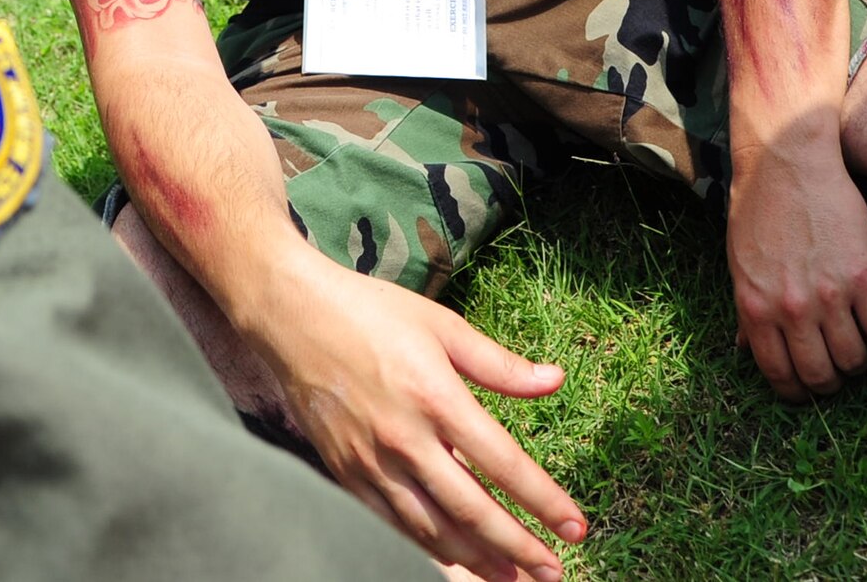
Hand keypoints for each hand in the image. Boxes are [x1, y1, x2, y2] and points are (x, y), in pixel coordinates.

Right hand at [244, 250, 584, 580]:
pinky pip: (392, 523)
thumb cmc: (369, 311)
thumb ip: (499, 364)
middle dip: (517, 548)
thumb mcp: (442, 326)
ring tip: (509, 577)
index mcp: (436, 397)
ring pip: (432, 529)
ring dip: (475, 560)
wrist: (290, 314)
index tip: (576, 527)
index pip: (504, 464)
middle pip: (472, 511)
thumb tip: (555, 381)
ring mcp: (371, 460)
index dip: (544, 501)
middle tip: (551, 573)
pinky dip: (425, 547)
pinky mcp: (345, 471)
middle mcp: (405, 438)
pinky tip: (450, 557)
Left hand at [726, 141, 866, 401]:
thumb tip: (745, 350)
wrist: (787, 161)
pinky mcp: (864, 275)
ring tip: (855, 344)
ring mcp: (830, 294)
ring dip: (857, 360)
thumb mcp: (739, 263)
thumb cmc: (757, 209)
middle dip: (830, 382)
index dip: (795, 391)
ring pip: (855, 359)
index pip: (779, 374)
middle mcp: (792, 308)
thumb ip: (746, 311)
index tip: (805, 391)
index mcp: (755, 307)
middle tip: (836, 371)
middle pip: (821, 375)